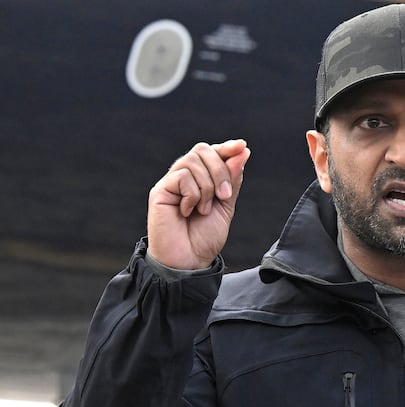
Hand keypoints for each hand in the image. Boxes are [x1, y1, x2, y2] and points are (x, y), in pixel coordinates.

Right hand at [147, 139, 250, 269]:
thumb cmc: (205, 236)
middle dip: (220, 170)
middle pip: (203, 150)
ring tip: (204, 209)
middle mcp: (185, 176)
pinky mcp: (160, 190)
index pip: (212, 152)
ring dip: (207, 186)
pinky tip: (188, 211)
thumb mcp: (226, 205)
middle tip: (225, 196)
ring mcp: (171, 182)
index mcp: (202, 178)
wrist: (190, 260)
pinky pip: (182, 176)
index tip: (242, 146)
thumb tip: (242, 152)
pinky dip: (193, 195)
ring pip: (193, 161)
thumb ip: (232, 179)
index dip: (227, 148)